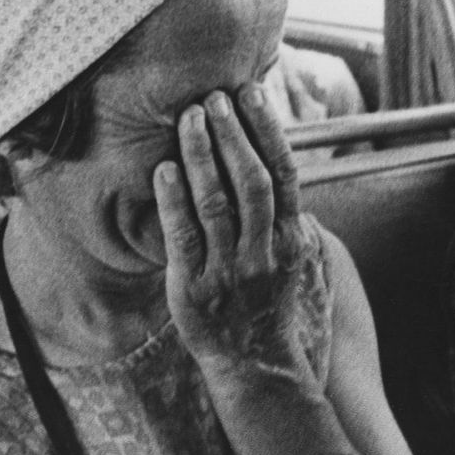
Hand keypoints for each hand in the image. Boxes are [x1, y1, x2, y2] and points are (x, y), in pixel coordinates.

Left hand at [153, 83, 308, 373]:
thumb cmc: (267, 297)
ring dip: (202, 155)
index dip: (268, 129)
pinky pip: (183, 237)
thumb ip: (283, 212)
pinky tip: (163, 169)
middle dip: (233, 134)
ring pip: (217, 202)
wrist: (254, 362)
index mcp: (290, 237)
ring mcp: (229, 270)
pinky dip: (173, 200)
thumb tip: (275, 158)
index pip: (284, 172)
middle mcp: (263, 251)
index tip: (252, 92)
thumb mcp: (290, 256)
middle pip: (252, 181)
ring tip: (190, 117)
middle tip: (215, 96)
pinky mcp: (194, 289)